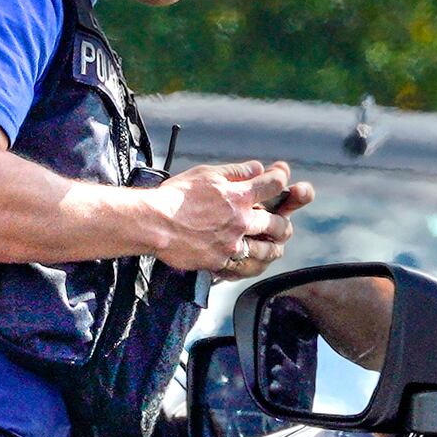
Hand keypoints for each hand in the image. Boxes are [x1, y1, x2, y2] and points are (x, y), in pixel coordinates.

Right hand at [151, 159, 307, 275]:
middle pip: (278, 224)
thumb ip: (235, 172)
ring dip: (274, 247)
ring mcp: (232, 244)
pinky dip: (251, 265)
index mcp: (238, 196)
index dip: (280, 178)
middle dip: (283, 222)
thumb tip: (258, 168)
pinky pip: (244, 268)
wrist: (153, 224)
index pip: (273, 184)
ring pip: (267, 251)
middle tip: (281, 224)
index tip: (280, 177)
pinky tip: (251, 262)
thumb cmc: (176, 196)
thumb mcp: (206, 174)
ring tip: (274, 247)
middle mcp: (241, 221)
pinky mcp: (220, 262)